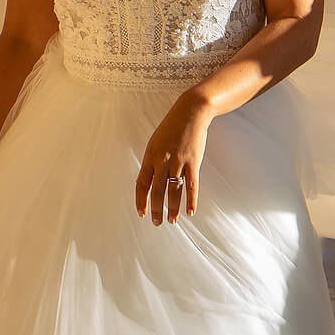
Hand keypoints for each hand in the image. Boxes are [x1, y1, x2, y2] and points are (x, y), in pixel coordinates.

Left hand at [136, 92, 213, 224]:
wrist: (191, 112)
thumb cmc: (172, 127)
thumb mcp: (155, 142)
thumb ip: (151, 161)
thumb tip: (146, 181)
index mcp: (150, 156)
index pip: (142, 183)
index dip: (141, 200)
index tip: (141, 213)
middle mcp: (162, 161)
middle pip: (157, 191)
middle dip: (156, 209)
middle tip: (156, 222)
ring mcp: (178, 162)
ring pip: (174, 191)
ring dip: (172, 208)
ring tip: (172, 220)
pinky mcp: (193, 162)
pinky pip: (191, 186)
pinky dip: (191, 200)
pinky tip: (190, 211)